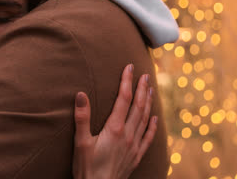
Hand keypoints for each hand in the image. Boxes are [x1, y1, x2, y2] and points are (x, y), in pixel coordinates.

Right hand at [72, 64, 157, 178]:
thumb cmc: (87, 168)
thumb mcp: (81, 142)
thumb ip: (82, 118)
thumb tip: (80, 94)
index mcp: (115, 129)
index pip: (123, 99)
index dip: (126, 82)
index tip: (129, 68)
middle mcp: (128, 135)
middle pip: (138, 107)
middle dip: (142, 89)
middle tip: (146, 75)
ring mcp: (134, 146)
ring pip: (145, 119)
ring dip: (149, 103)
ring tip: (151, 90)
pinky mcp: (136, 156)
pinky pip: (148, 138)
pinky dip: (153, 126)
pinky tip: (156, 119)